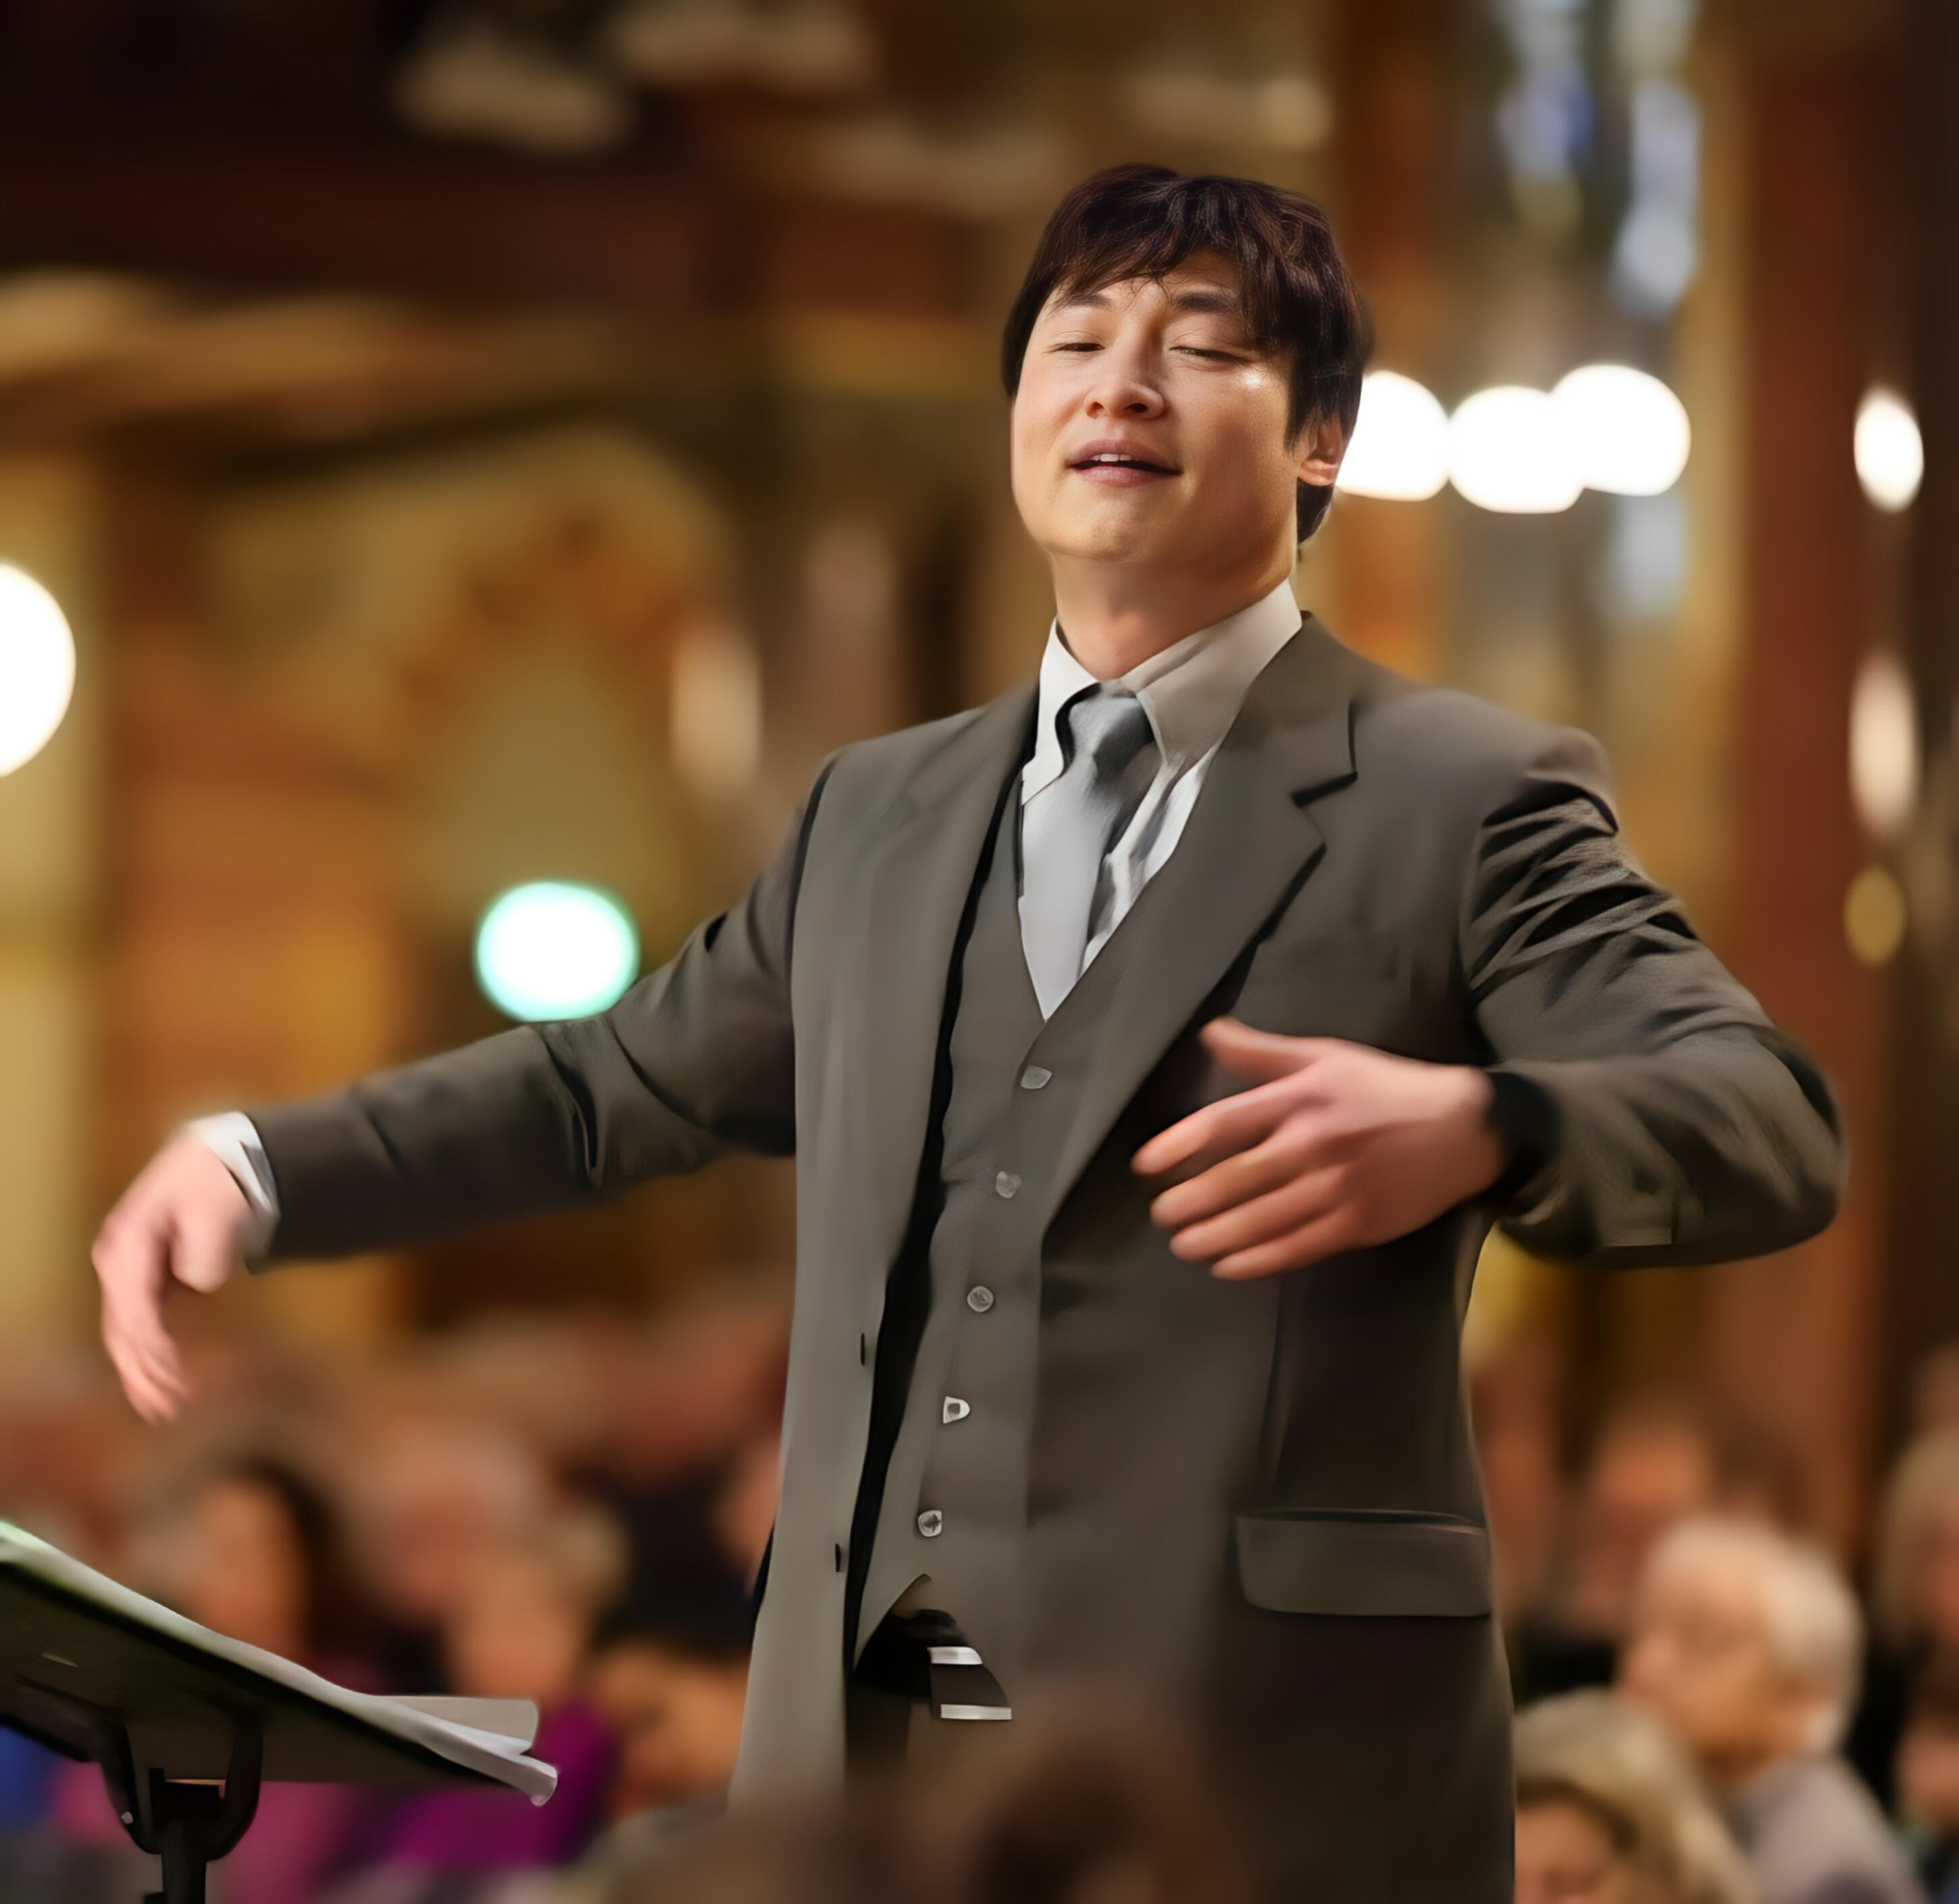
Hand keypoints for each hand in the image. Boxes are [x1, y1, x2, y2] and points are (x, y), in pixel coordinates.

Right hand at [91, 1133, 250, 1421]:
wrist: (216, 1163)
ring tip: (166, 1410)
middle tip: (168, 1408)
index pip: (132, 1307)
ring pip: (125, 1336)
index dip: (150, 1347)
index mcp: (128, 1244)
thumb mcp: (216, 1206)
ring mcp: (127, 1275)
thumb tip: (196, 1282)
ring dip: (143, 1374)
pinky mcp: (145, 1285)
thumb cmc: (216, 1183)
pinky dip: (151, 1359)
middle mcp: (118, 1263)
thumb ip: (205, 1247)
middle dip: (143, 1372)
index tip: (171, 1375)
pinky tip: (166, 1388)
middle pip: (122, 1328)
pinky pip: (141, 1329)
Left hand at [1133, 1019, 1507, 1278]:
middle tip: (1160, 1215)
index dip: (1177, 1146)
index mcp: (1300, 1099)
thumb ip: (1262, 1052)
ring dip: (1214, 1237)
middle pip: (1234, 1180)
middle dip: (1188, 1202)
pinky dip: (1258, 1260)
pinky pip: (1297, 1247)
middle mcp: (1313, 1144)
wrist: (1464, 1127)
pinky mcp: (1359, 1224)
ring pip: (1261, 1220)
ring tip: (1183, 1244)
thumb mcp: (1324, 1055)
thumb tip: (1208, 1032)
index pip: (1223, 1124)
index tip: (1145, 1166)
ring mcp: (1337, 1189)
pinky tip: (1228, 1265)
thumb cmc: (1384, 1088)